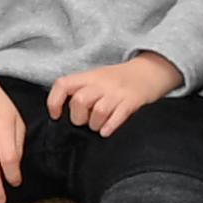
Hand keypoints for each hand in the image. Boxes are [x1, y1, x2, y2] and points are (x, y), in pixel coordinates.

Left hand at [49, 53, 181, 134]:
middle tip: (85, 121)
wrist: (149, 71)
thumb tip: (62, 114)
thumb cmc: (118, 80)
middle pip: (80, 101)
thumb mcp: (96, 78)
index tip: (56, 115)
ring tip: (98, 126)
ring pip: (98, 111)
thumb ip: (79, 90)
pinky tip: (107, 131)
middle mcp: (101, 83)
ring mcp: (117, 92)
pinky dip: (110, 126)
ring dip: (95, 125)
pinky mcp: (132, 102)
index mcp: (89, 77)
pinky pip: (118, 116)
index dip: (54, 101)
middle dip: (78, 118)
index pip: (63, 84)